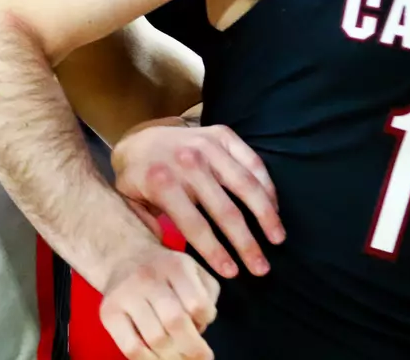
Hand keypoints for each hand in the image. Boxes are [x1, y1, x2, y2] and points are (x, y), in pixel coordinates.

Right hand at [99, 242, 219, 359]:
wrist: (124, 258)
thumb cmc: (166, 272)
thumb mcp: (194, 270)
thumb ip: (207, 294)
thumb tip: (201, 326)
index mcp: (175, 266)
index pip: (197, 304)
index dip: (205, 321)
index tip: (202, 325)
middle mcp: (147, 277)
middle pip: (175, 322)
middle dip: (193, 349)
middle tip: (200, 357)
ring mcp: (125, 295)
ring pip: (155, 339)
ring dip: (173, 357)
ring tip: (179, 357)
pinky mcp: (109, 312)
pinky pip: (131, 348)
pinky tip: (158, 358)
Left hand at [113, 121, 283, 278]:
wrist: (139, 137)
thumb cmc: (139, 179)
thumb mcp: (132, 205)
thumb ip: (150, 230)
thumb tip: (172, 259)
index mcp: (162, 184)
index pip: (195, 226)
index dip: (215, 252)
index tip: (233, 274)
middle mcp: (188, 163)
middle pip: (225, 210)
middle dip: (246, 244)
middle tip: (261, 268)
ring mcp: (207, 146)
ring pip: (245, 185)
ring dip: (265, 215)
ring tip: (278, 239)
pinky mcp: (222, 135)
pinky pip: (252, 160)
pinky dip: (267, 184)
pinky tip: (274, 206)